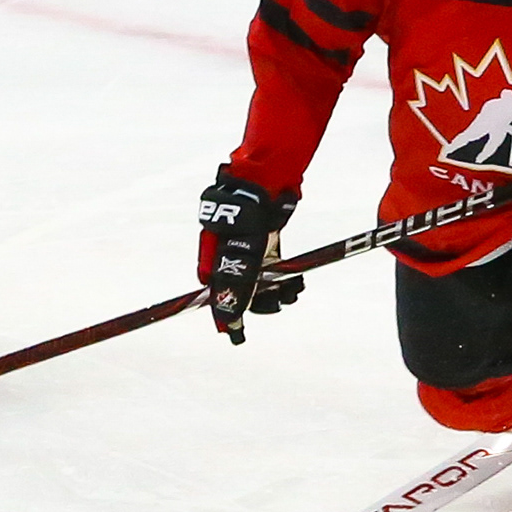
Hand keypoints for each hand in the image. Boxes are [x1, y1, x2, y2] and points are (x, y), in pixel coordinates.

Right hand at [195, 172, 300, 342]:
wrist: (267, 178)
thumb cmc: (249, 212)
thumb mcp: (244, 252)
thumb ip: (236, 282)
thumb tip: (227, 314)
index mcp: (214, 257)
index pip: (217, 293)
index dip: (227, 313)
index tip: (236, 333)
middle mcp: (228, 254)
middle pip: (239, 289)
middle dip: (258, 302)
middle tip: (277, 306)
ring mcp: (248, 247)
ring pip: (260, 280)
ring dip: (276, 291)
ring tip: (293, 293)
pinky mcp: (267, 241)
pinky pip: (273, 267)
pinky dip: (284, 277)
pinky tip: (297, 282)